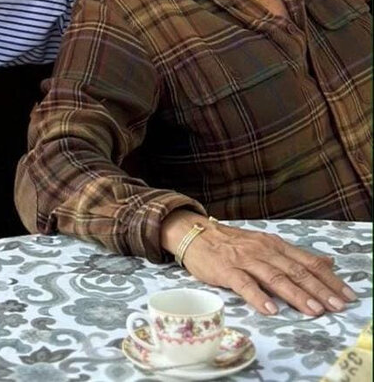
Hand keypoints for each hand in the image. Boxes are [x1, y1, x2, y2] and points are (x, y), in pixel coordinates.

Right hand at [181, 220, 355, 316]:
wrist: (194, 234)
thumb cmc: (232, 243)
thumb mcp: (266, 244)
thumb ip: (295, 255)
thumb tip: (327, 262)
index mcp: (274, 245)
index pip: (307, 262)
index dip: (328, 279)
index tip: (348, 295)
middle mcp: (263, 250)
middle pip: (295, 270)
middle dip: (319, 289)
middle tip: (338, 306)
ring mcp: (244, 259)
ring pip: (274, 277)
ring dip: (295, 294)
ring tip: (313, 310)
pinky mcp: (226, 269)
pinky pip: (244, 284)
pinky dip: (258, 297)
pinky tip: (270, 309)